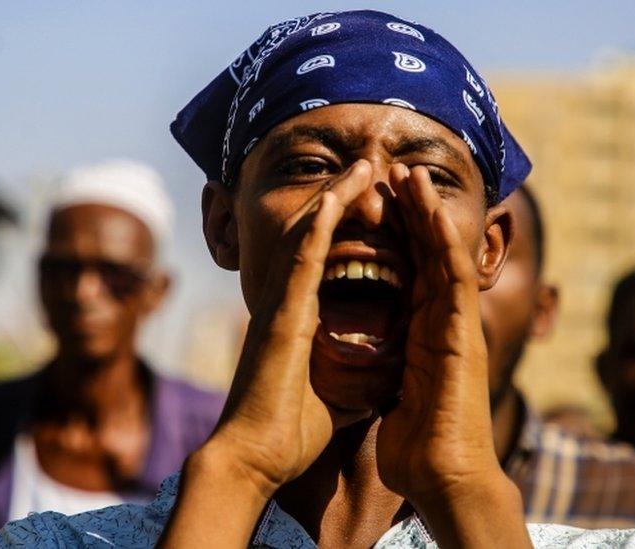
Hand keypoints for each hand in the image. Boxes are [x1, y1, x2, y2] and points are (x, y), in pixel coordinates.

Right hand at [204, 160, 375, 497]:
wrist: (254, 458)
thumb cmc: (289, 432)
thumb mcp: (337, 394)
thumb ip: (353, 376)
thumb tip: (380, 377)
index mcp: (298, 319)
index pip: (324, 260)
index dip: (345, 228)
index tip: (374, 205)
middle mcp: (286, 302)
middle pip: (313, 235)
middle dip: (341, 199)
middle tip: (369, 169)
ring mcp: (281, 304)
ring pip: (308, 235)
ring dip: (335, 197)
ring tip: (362, 167)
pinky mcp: (283, 314)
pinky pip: (303, 257)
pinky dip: (321, 222)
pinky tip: (339, 194)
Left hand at [377, 166, 528, 546]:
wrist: (441, 476)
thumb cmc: (418, 444)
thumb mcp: (395, 392)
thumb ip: (390, 368)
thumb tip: (370, 364)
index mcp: (423, 331)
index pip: (410, 269)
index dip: (396, 233)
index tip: (376, 201)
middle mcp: (442, 321)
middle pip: (427, 253)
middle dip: (411, 211)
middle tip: (393, 171)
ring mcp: (456, 326)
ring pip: (445, 254)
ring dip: (428, 212)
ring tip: (409, 174)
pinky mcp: (463, 336)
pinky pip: (455, 279)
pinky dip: (445, 242)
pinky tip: (431, 212)